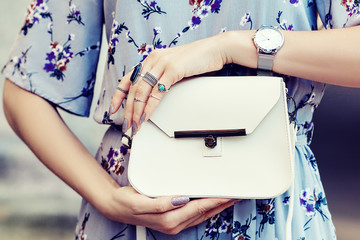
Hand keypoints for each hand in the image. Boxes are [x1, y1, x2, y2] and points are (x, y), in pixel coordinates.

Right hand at [102, 186, 237, 234]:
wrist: (117, 207)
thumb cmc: (128, 202)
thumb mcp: (140, 201)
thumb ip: (160, 203)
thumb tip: (180, 199)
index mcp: (168, 219)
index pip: (198, 208)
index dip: (215, 201)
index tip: (228, 195)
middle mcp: (174, 224)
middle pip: (203, 213)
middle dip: (221, 204)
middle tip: (236, 195)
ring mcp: (174, 224)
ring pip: (201, 215)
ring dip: (216, 207)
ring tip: (228, 199)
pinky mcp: (173, 220)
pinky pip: (195, 215)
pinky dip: (206, 209)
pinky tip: (210, 204)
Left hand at [110, 33, 228, 133]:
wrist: (215, 49)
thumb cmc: (196, 59)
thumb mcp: (174, 67)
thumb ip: (162, 76)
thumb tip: (153, 94)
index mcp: (151, 59)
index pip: (128, 78)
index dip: (119, 95)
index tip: (113, 108)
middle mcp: (153, 59)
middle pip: (133, 88)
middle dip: (128, 109)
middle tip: (126, 124)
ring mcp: (162, 63)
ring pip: (142, 91)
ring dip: (137, 111)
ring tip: (135, 124)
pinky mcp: (173, 69)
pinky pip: (157, 92)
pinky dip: (150, 106)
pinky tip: (147, 116)